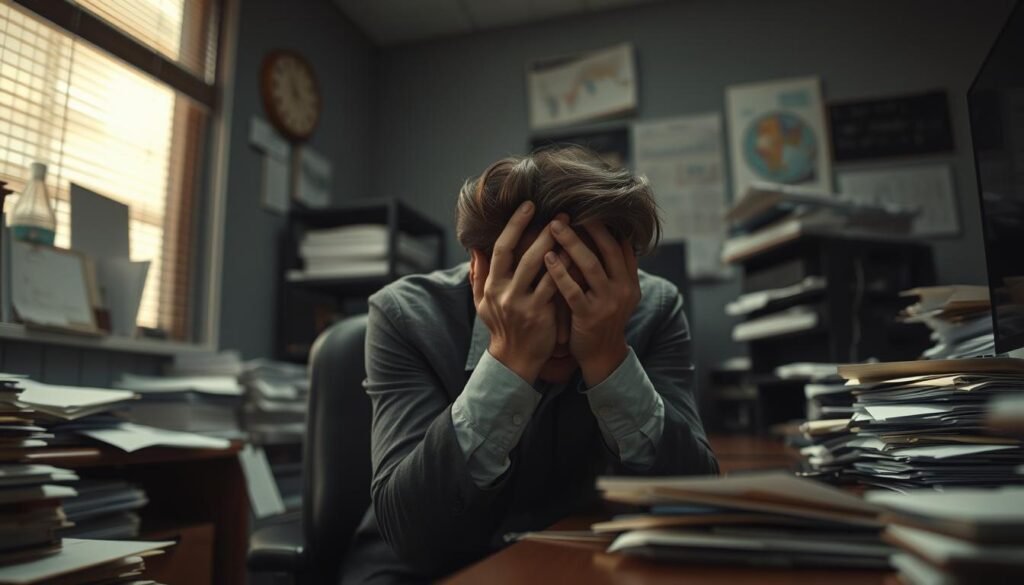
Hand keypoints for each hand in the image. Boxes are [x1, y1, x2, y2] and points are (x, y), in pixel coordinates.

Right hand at [471, 202, 560, 383]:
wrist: (514, 361)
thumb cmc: (500, 328)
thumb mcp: (482, 303)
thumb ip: (479, 275)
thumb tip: (475, 249)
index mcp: (491, 286)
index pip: (502, 248)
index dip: (514, 225)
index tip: (529, 206)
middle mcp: (505, 293)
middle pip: (524, 255)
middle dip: (543, 231)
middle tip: (561, 213)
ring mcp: (523, 304)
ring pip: (542, 269)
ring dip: (559, 246)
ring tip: (572, 229)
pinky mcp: (540, 315)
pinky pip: (555, 286)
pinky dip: (565, 270)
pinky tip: (576, 256)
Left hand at [545, 220, 640, 385]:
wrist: (603, 356)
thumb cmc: (603, 318)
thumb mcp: (618, 293)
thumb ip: (613, 268)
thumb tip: (609, 233)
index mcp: (630, 281)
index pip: (621, 244)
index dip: (606, 224)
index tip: (588, 204)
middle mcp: (623, 289)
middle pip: (607, 249)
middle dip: (588, 227)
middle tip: (568, 209)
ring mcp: (607, 303)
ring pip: (590, 266)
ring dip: (571, 242)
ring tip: (553, 225)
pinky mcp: (589, 316)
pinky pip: (572, 290)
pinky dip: (559, 272)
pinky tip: (546, 257)